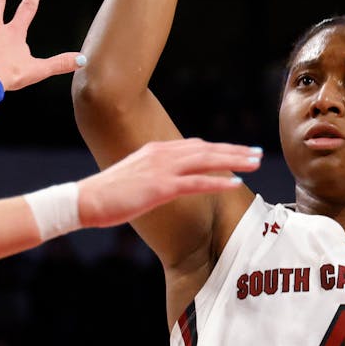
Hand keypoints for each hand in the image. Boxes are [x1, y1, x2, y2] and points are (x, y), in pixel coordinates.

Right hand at [76, 139, 261, 227]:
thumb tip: (170, 181)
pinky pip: (196, 182)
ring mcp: (162, 169)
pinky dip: (218, 181)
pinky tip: (236, 183)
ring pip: (207, 161)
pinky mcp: (161, 186)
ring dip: (234, 161)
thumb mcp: (135, 178)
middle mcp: (162, 154)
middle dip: (234, 151)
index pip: (195, 146)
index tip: (239, 151)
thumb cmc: (108, 193)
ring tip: (255, 163)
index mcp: (156, 150)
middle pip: (207, 149)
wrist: (87, 199)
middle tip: (258, 153)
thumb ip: (155, 175)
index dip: (219, 149)